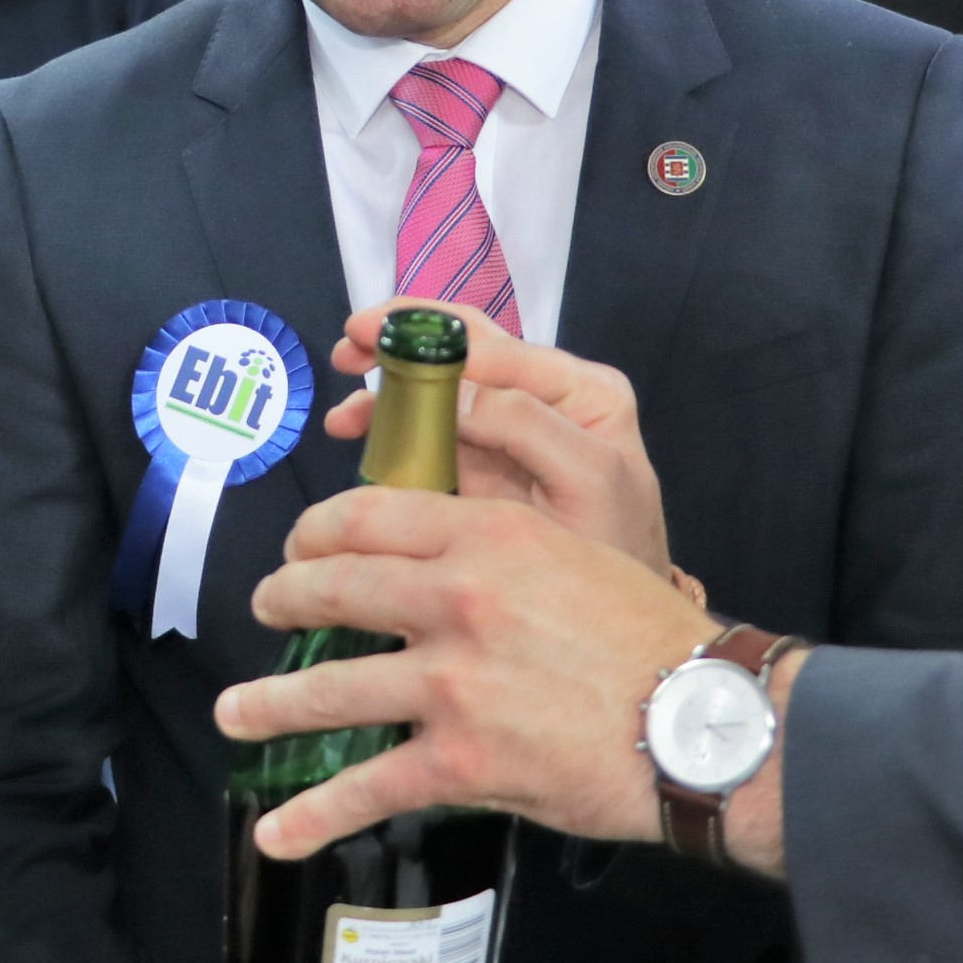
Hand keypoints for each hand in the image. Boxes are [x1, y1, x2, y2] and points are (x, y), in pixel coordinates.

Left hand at [216, 489, 725, 856]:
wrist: (699, 723)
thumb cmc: (651, 638)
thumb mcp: (578, 551)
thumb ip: (503, 549)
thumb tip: (446, 561)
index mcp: (490, 536)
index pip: (370, 517)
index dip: (317, 531)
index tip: (301, 545)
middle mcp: (459, 599)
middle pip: (333, 589)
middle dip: (283, 600)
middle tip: (266, 609)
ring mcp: (452, 683)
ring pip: (328, 688)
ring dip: (268, 703)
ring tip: (237, 710)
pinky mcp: (459, 761)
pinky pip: (365, 788)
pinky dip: (311, 815)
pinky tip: (276, 831)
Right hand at [328, 302, 676, 580]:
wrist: (616, 630)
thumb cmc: (617, 548)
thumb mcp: (588, 479)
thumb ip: (528, 425)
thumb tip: (453, 390)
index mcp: (579, 389)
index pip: (495, 343)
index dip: (428, 332)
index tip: (369, 336)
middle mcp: (544, 399)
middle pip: (462, 350)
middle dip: (399, 344)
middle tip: (347, 353)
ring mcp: (508, 433)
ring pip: (438, 389)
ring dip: (388, 390)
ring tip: (345, 418)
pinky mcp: (481, 466)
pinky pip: (429, 434)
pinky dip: (392, 428)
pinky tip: (359, 436)